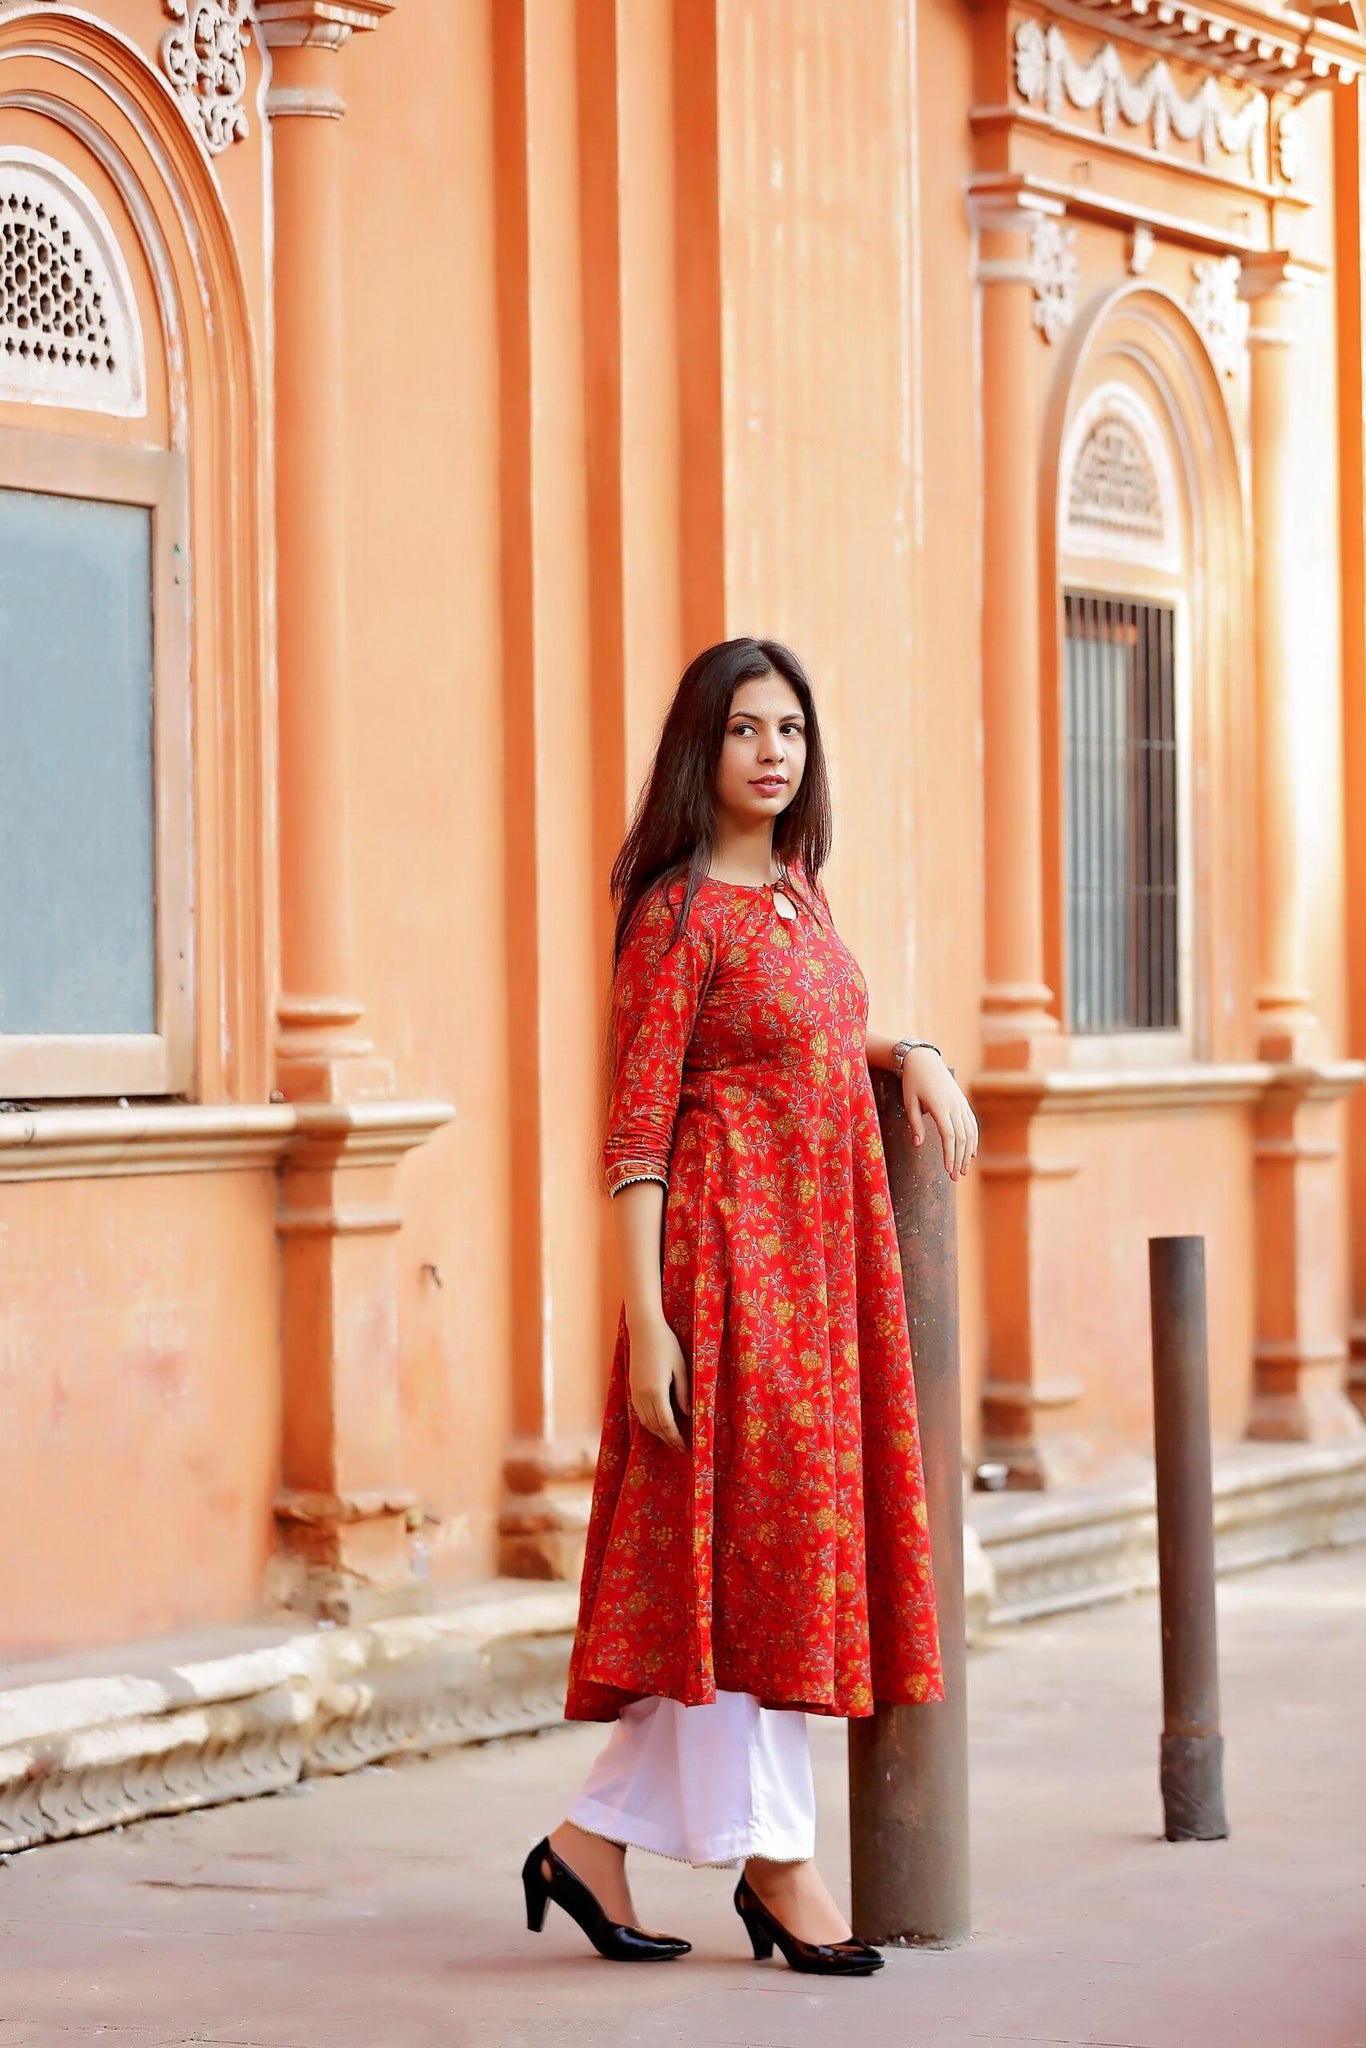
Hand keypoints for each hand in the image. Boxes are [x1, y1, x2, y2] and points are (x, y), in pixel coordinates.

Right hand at [628, 1314, 690, 1450]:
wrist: (644, 1329)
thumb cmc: (666, 1345)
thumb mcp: (680, 1367)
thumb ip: (683, 1392)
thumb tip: (688, 1414)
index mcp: (657, 1391)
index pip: (667, 1423)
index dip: (675, 1437)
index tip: (684, 1447)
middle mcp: (643, 1395)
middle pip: (655, 1426)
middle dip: (667, 1439)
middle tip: (679, 1448)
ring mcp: (635, 1392)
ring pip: (645, 1421)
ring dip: (657, 1433)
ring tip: (670, 1438)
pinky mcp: (632, 1387)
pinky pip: (639, 1412)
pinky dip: (649, 1422)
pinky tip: (657, 1423)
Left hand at [901, 1047, 978, 1180]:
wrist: (925, 1060)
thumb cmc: (913, 1081)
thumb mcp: (909, 1102)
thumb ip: (915, 1124)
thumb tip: (918, 1145)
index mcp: (940, 1106)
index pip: (949, 1136)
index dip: (950, 1155)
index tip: (948, 1170)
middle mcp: (954, 1106)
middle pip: (962, 1138)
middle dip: (959, 1159)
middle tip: (956, 1178)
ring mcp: (961, 1104)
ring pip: (970, 1132)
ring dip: (967, 1153)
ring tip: (963, 1170)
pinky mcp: (963, 1102)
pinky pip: (972, 1124)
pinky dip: (973, 1140)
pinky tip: (971, 1153)